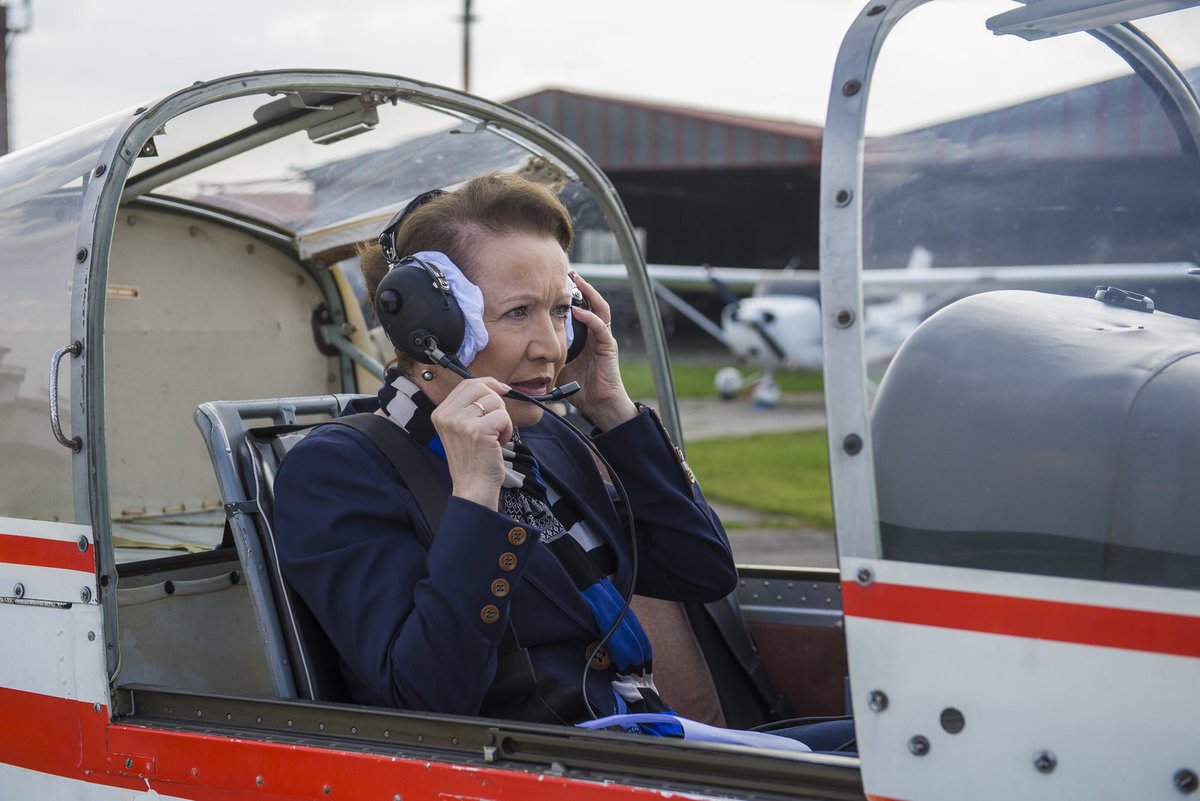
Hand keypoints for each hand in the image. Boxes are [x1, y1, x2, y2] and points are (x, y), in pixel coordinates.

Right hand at [430, 377, 512, 508]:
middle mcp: (447, 416)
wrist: (473, 487)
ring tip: (493, 437)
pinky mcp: (478, 431)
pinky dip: (507, 429)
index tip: (501, 389)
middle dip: (497, 402)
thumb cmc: (472, 460)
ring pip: (495, 402)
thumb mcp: (461, 429)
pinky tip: (497, 443)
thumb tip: (495, 386)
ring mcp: (461, 422)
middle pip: (481, 388)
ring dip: (502, 419)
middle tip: (495, 423)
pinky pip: (503, 416)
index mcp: (440, 413)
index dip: (488, 383)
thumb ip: (470, 407)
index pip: (466, 384)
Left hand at [558, 271, 637, 430]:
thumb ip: (547, 357)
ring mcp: (604, 339)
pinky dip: (590, 317)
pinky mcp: (608, 348)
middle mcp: (597, 334)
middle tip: (569, 272)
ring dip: (589, 294)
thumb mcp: (558, 368)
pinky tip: (578, 311)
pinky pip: (601, 327)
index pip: (581, 308)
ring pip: (600, 308)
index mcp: (586, 337)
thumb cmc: (581, 388)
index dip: (572, 294)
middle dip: (581, 286)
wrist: (600, 405)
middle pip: (592, 302)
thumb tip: (523, 354)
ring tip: (577, 282)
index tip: (557, 281)